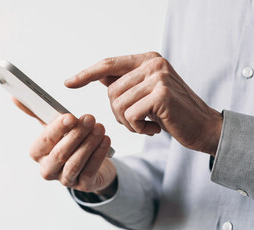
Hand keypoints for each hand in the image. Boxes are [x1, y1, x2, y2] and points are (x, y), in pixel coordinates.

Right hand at [12, 98, 116, 193]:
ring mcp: (65, 179)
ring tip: (99, 127)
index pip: (44, 141)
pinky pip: (90, 170)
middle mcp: (48, 169)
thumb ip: (36, 113)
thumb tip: (15, 97)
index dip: (57, 129)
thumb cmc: (67, 142)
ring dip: (89, 144)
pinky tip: (106, 140)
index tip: (70, 116)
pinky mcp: (83, 185)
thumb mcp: (53, 128)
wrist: (88, 164)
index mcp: (37, 153)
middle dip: (75, 135)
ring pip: (75, 162)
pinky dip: (99, 154)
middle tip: (89, 118)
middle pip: (60, 153)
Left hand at [65, 52, 222, 155]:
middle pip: (111, 91)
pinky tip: (154, 128)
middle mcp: (153, 63)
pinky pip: (130, 115)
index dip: (85, 74)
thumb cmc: (171, 113)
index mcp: (148, 59)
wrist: (203, 128)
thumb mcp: (146, 92)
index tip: (68, 83)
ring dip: (128, 122)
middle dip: (118, 112)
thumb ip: (125, 82)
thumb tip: (97, 75)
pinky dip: (137, 128)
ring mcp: (158, 77)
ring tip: (148, 123)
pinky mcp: (161, 95)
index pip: (108, 64)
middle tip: (138, 120)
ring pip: (118, 104)